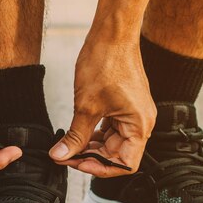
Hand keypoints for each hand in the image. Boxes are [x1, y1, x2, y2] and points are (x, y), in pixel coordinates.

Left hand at [49, 38, 155, 176]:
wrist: (113, 33)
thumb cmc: (105, 63)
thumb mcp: (86, 106)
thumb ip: (75, 135)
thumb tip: (60, 156)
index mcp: (139, 126)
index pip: (125, 164)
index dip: (100, 168)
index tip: (77, 164)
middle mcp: (142, 123)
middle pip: (117, 155)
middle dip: (91, 157)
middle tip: (65, 155)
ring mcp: (134, 114)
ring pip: (113, 143)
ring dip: (92, 147)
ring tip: (68, 146)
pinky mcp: (126, 106)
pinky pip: (111, 129)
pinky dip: (95, 134)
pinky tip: (78, 133)